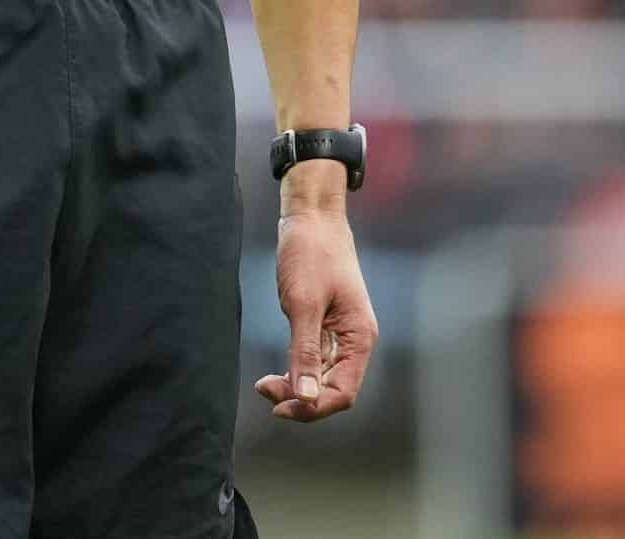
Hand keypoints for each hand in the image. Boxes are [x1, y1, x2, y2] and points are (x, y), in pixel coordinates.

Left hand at [257, 181, 376, 421]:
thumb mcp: (303, 303)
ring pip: (321, 378)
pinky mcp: (325, 327)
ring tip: (265, 384)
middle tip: (264, 390)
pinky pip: (314, 361)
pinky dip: (295, 370)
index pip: (344, 393)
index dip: (313, 407)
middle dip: (300, 398)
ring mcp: (340, 335)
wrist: (311, 217)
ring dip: (296, 386)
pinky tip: (275, 373)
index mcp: (360, 338)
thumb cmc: (311, 253)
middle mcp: (355, 342)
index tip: (278, 406)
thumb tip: (305, 397)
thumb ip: (304, 351)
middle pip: (332, 389)